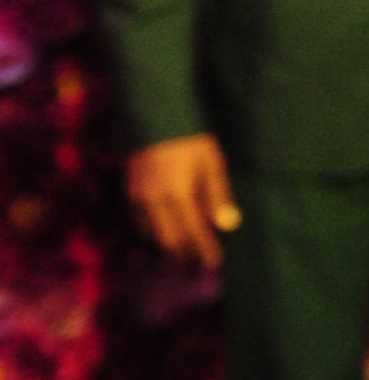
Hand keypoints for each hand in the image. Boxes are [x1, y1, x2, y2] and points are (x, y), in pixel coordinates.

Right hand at [127, 135, 240, 270]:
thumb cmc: (190, 139)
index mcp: (177, 195)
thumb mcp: (212, 164)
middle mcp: (153, 202)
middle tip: (202, 258)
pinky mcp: (129, 192)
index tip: (215, 262)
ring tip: (188, 249)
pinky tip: (167, 231)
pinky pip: (142, 223)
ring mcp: (137, 198)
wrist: (154, 117)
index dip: (204, 249)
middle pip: (169, 240)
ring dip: (170, 245)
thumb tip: (228, 225)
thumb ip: (218, 196)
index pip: (192, 233)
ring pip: (153, 234)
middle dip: (187, 252)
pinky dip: (155, 232)